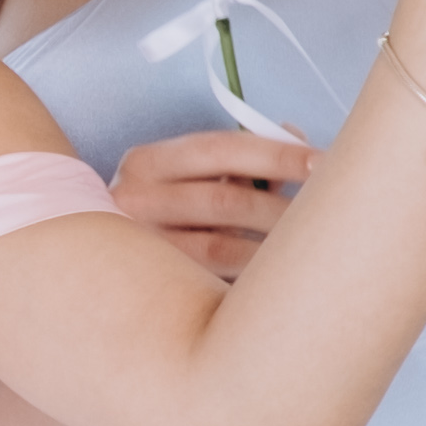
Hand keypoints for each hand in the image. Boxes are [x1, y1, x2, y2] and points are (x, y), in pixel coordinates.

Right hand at [108, 126, 306, 278]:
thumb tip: (297, 137)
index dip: (276, 153)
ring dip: (274, 250)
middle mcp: (133, 200)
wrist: (95, 265)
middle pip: (225, 201)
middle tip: (330, 216)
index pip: (220, 148)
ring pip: (222, 249)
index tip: (322, 161)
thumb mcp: (187, 179)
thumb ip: (240, 162)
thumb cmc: (161, 214)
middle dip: (284, 207)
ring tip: (309, 250)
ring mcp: (139, 249)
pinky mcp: (151, 289)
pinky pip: (214, 284)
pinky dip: (252, 280)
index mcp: (147, 161)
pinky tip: (278, 280)